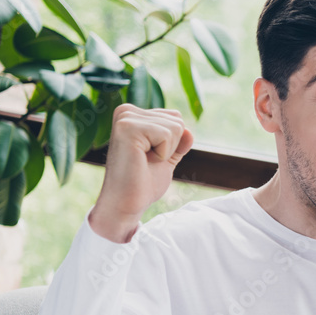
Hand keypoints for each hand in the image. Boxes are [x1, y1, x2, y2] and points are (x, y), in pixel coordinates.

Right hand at [88, 104, 193, 242]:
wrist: (126, 203)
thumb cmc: (143, 183)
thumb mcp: (166, 158)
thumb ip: (178, 142)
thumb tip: (189, 131)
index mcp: (133, 115)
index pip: (176, 118)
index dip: (173, 144)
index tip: (151, 157)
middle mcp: (127, 111)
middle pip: (178, 120)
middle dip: (171, 146)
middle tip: (147, 161)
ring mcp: (125, 117)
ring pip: (176, 127)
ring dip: (167, 151)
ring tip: (144, 161)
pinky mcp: (127, 127)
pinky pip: (167, 135)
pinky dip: (162, 154)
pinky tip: (142, 161)